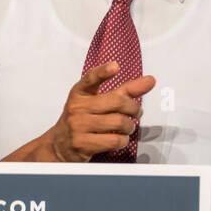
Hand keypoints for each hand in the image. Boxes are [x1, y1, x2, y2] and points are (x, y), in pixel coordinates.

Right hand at [41, 61, 155, 162]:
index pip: (90, 78)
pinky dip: (123, 140)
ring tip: (128, 127)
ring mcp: (78, 126)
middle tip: (137, 112)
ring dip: (129, 126)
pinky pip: (113, 140)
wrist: (60, 144)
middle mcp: (77, 107)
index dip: (103, 72)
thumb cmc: (83, 119)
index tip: (115, 66)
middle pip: (116, 102)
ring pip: (118, 122)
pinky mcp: (82, 143)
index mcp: (79, 93)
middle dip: (134, 108)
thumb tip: (149, 81)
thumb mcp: (98, 101)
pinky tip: (120, 138)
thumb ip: (125, 90)